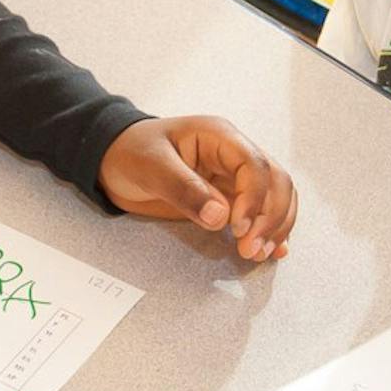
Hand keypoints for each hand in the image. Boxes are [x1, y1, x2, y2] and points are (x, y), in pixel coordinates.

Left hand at [100, 115, 296, 259]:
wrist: (113, 160)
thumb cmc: (130, 153)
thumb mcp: (151, 167)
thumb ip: (184, 190)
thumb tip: (220, 217)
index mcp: (219, 136)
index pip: (255, 165)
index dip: (254, 198)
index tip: (239, 229)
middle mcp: (234, 154)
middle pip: (276, 180)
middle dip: (270, 217)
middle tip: (249, 249)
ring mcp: (234, 176)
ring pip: (276, 196)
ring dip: (274, 226)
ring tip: (257, 253)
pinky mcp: (230, 197)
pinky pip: (261, 210)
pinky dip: (271, 230)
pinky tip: (274, 250)